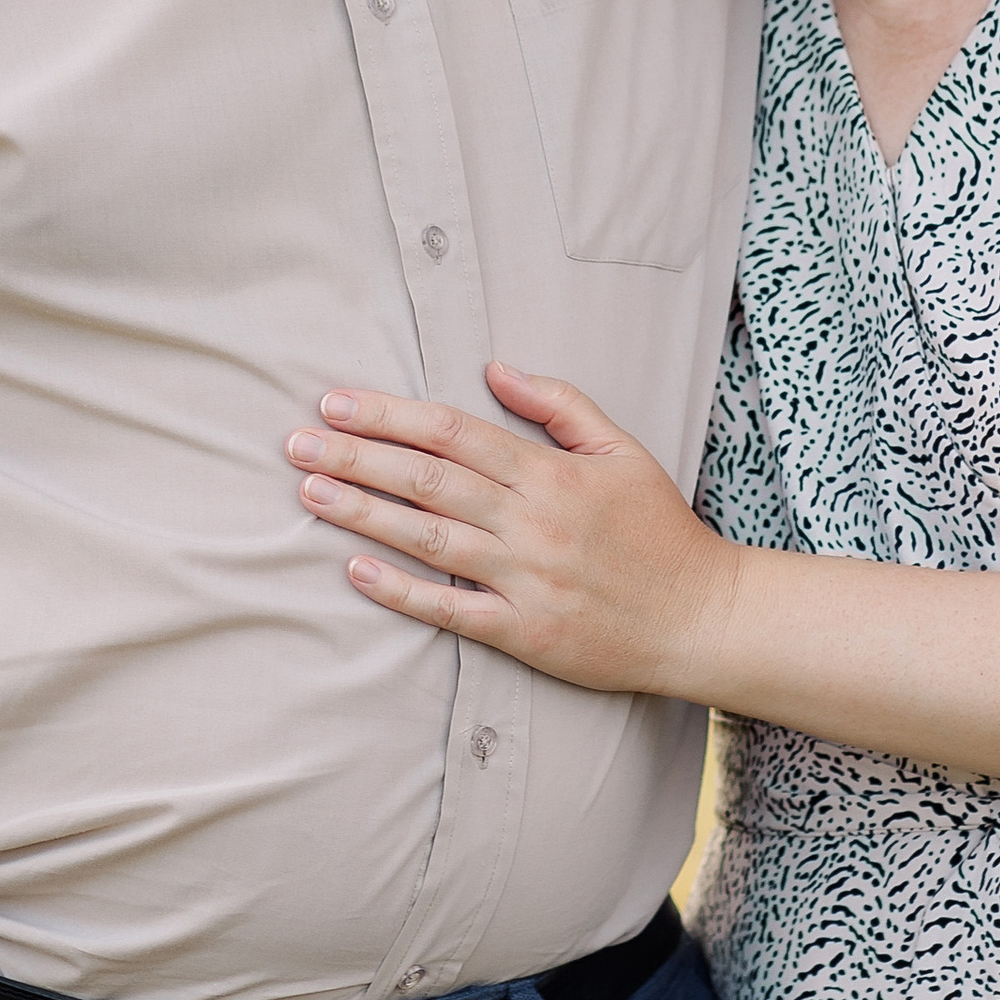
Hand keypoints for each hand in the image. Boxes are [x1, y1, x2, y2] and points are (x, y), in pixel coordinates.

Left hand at [287, 365, 734, 693]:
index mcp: (551, 472)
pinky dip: (402, 591)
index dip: (389, 415)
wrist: (702, 617)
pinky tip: (356, 570)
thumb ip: (559, 403)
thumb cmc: (659, 530)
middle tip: (297, 443)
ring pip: (429, 539)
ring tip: (310, 493)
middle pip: (428, 479)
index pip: (453, 432)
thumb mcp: (621, 450)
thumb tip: (494, 366)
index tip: (336, 403)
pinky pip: (451, 610)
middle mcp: (532, 521)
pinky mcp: (525, 632)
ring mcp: (526, 578)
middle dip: (357, 458)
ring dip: (364, 514)